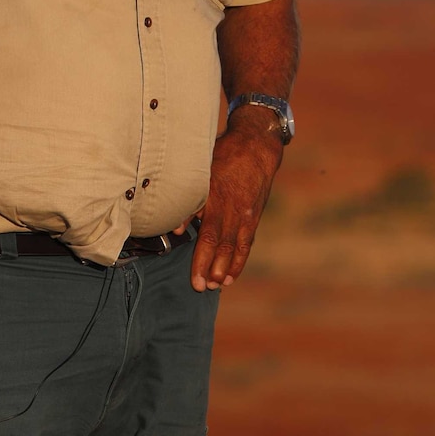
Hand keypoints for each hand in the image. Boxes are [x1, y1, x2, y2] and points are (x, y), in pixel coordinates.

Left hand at [189, 127, 281, 291]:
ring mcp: (246, 214)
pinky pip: (246, 242)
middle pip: (222, 246)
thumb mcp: (203, 170)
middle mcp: (233, 210)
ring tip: (217, 286)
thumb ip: (191, 200)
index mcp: (217, 199)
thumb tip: (179, 228)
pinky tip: (232, 275)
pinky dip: (239, 260)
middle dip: (211, 270)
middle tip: (202, 288)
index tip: (195, 278)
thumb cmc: (223, 155)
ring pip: (235, 247)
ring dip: (226, 269)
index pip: (208, 236)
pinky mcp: (254, 216)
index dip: (201, 259)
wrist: (256, 146)